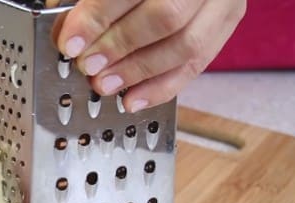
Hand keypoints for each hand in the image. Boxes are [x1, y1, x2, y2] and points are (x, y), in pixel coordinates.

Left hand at [49, 0, 245, 111]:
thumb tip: (67, 31)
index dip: (98, 17)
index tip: (71, 42)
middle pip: (165, 16)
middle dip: (120, 47)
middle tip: (88, 66)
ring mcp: (222, 1)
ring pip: (187, 45)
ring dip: (139, 72)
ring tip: (105, 85)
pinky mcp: (227, 20)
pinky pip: (199, 62)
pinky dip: (162, 87)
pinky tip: (133, 100)